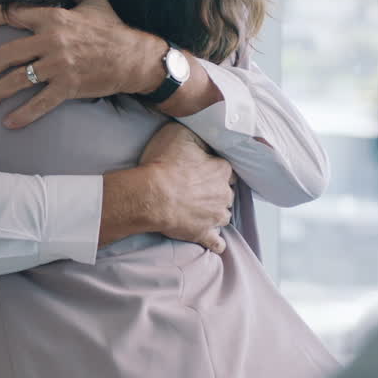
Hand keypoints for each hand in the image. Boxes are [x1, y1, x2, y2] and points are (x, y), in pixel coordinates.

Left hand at [0, 0, 165, 128]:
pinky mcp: (68, 86)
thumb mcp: (94, 0)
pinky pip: (39, 103)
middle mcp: (51, 40)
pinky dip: (22, 115)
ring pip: (17, 80)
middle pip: (6, 53)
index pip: (10, 14)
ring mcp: (58, 65)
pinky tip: (9, 123)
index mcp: (53, 16)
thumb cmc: (114, 28)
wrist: (135, 58)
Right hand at [101, 122, 234, 252]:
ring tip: (202, 211)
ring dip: (216, 213)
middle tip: (199, 190)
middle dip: (216, 191)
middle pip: (226, 193)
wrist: (151, 196)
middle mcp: (223, 194)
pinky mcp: (203, 234)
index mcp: (221, 170)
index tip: (203, 169)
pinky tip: (216, 243)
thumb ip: (197, 134)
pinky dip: (216, 242)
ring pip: (223, 215)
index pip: (226, 169)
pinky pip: (216, 242)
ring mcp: (215, 216)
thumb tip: (206, 136)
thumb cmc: (163, 163)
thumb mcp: (179, 134)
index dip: (214, 168)